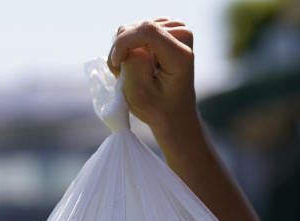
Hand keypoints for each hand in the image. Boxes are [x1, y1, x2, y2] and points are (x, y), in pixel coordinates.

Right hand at [107, 18, 199, 139]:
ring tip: (132, 72)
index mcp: (181, 55)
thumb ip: (132, 63)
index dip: (124, 43)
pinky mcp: (167, 28)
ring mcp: (176, 29)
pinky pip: (135, 29)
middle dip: (122, 50)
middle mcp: (183, 35)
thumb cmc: (157, 108)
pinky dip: (129, 46)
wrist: (174, 113)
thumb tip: (125, 39)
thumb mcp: (139, 94)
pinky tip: (137, 63)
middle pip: (137, 28)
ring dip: (125, 50)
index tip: (115, 65)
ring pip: (133, 28)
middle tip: (124, 76)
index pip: (147, 31)